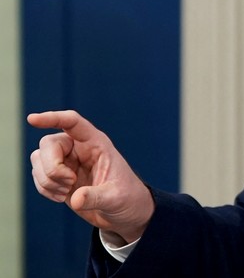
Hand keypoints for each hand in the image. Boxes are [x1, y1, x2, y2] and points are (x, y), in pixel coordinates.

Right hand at [28, 110, 154, 243]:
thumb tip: (76, 199)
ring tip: (67, 192)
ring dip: (47, 180)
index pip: (72, 122)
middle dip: (52, 167)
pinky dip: (44, 188)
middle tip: (69, 183)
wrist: (121, 211)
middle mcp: (79, 147)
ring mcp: (66, 160)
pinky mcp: (57, 175)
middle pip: (49, 143)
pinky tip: (62, 197)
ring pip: (38, 158)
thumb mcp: (115, 198)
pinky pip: (37, 175)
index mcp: (96, 143)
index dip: (52, 118)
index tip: (32, 119)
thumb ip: (96, 197)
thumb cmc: (125, 197)